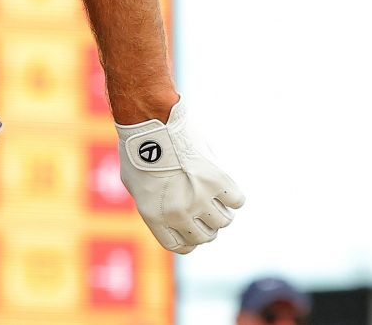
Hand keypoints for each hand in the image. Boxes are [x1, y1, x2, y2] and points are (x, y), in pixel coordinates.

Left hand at [116, 100, 245, 252]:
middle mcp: (178, 213)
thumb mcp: (134, 185)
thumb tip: (171, 218)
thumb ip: (153, 206)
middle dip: (205, 224)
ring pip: (224, 220)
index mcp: (155, 217)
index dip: (189, 239)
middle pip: (206, 236)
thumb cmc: (138, 151)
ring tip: (209, 192)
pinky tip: (220, 183)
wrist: (151, 123)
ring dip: (220, 209)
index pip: (182, 247)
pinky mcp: (217, 181)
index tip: (192, 228)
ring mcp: (199, 199)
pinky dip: (232, 194)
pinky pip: (237, 200)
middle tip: (202, 207)